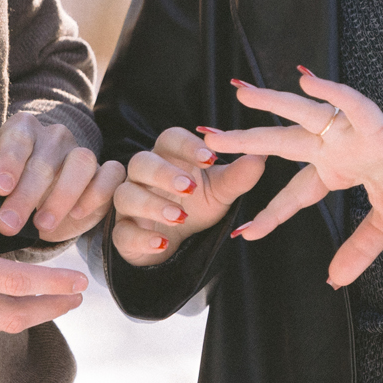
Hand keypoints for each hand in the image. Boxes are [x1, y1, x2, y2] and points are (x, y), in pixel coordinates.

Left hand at [0, 110, 126, 244]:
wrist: (45, 200)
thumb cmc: (13, 192)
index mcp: (22, 129)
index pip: (17, 139)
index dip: (8, 163)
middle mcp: (54, 136)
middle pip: (45, 160)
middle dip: (26, 195)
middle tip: (8, 224)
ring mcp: (82, 151)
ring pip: (81, 162)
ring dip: (61, 196)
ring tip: (42, 225)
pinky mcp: (106, 171)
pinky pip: (111, 174)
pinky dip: (97, 193)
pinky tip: (78, 213)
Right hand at [111, 126, 267, 264]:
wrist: (174, 242)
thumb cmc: (195, 205)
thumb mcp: (220, 192)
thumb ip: (238, 176)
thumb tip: (260, 157)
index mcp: (168, 156)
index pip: (169, 138)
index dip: (187, 146)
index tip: (210, 157)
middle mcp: (142, 175)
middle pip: (140, 162)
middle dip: (164, 173)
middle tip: (190, 188)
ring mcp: (129, 203)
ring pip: (127, 195)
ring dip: (152, 204)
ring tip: (180, 217)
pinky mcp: (122, 232)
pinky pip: (121, 232)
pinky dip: (142, 237)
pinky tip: (162, 243)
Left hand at [197, 71, 382, 287]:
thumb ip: (359, 249)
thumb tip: (336, 281)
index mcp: (335, 169)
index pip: (295, 194)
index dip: (271, 214)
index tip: (245, 234)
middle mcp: (336, 147)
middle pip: (281, 143)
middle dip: (245, 142)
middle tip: (207, 140)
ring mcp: (352, 132)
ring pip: (305, 114)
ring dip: (272, 104)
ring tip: (241, 93)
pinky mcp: (375, 122)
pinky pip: (350, 104)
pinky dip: (330, 90)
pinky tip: (306, 79)